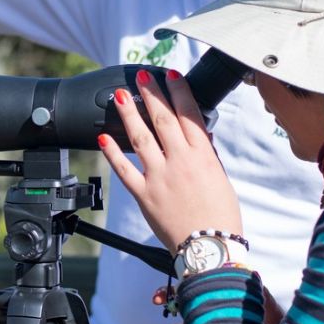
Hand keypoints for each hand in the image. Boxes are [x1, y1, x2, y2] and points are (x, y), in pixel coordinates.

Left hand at [98, 68, 242, 251]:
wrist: (209, 247)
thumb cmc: (220, 216)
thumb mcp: (221, 179)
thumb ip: (208, 156)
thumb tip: (202, 135)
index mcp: (202, 156)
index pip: (189, 114)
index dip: (179, 91)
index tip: (170, 75)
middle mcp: (180, 161)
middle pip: (162, 119)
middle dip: (151, 94)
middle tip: (141, 77)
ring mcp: (160, 176)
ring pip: (140, 138)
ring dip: (128, 114)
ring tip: (119, 96)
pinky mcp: (144, 194)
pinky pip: (124, 170)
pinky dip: (112, 153)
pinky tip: (102, 137)